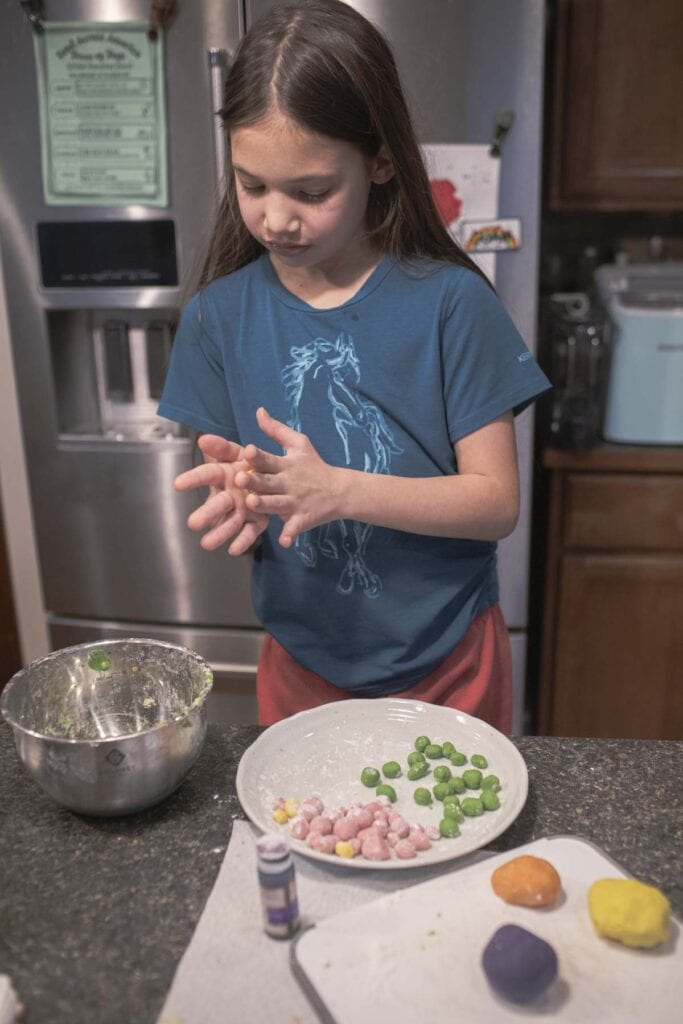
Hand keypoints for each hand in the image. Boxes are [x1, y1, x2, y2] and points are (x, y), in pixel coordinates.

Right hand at [174, 434, 268, 555]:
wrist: (271, 476)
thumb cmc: (249, 463)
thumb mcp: (236, 452)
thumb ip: (221, 447)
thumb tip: (203, 439)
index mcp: (224, 475)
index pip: (207, 474)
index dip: (194, 478)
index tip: (178, 484)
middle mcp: (231, 495)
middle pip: (218, 503)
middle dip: (207, 513)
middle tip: (192, 523)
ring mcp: (243, 509)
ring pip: (231, 521)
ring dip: (220, 533)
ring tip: (206, 545)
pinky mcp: (257, 520)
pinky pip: (251, 531)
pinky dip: (243, 540)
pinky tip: (235, 550)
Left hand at [234, 407, 343, 547]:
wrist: (340, 489)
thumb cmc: (314, 465)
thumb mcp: (299, 444)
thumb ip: (276, 429)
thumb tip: (258, 411)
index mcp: (286, 464)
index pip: (269, 458)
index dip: (258, 456)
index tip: (247, 451)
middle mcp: (289, 483)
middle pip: (269, 482)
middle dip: (255, 481)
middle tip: (240, 479)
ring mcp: (296, 502)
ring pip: (277, 504)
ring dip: (266, 505)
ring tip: (252, 504)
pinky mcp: (303, 518)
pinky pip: (296, 527)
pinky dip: (291, 534)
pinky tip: (285, 541)